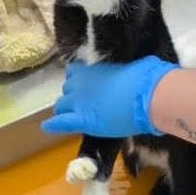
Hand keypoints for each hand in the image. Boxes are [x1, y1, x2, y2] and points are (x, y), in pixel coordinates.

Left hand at [41, 57, 176, 137]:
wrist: (149, 95)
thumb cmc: (147, 77)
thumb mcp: (135, 66)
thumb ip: (127, 69)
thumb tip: (138, 68)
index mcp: (94, 70)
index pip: (75, 72)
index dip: (77, 79)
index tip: (84, 84)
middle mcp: (82, 84)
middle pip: (67, 90)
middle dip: (71, 95)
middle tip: (82, 103)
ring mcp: (80, 103)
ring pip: (61, 105)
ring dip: (65, 109)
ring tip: (69, 116)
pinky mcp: (83, 121)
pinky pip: (61, 123)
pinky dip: (53, 125)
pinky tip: (46, 127)